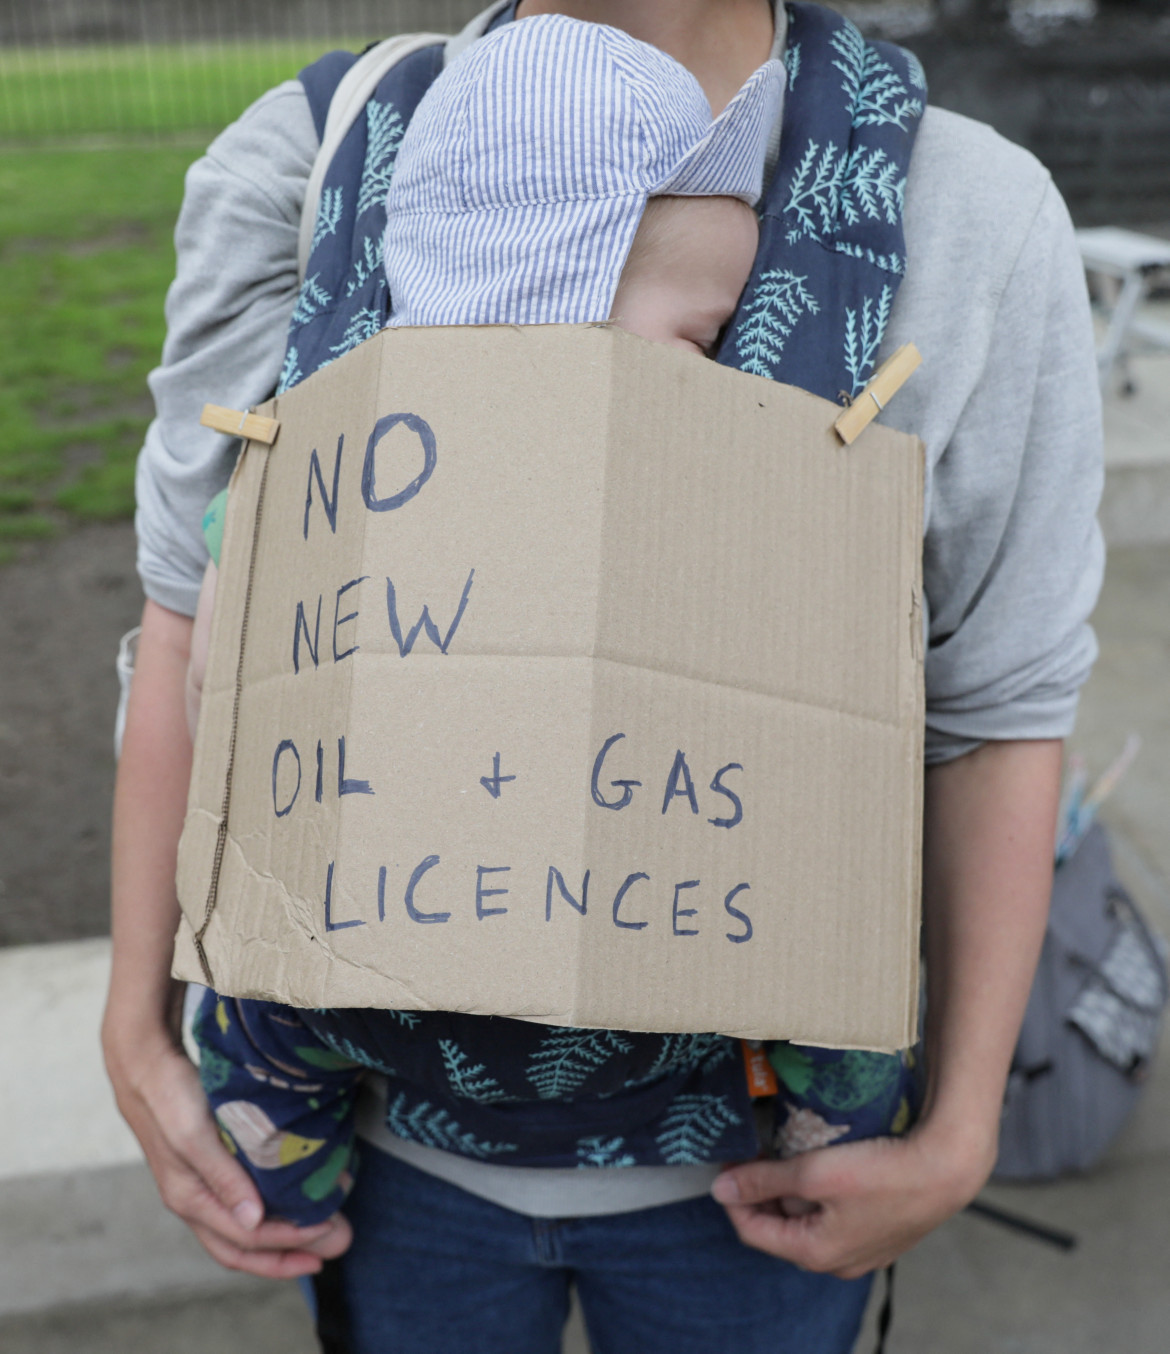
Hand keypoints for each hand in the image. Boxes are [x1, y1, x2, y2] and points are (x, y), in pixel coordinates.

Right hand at [103, 1015, 352, 1277]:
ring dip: (283, 1236)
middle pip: (242, 1248)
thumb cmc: (169, 1096)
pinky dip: (272, 1208)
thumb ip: (222, 1178)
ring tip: (324, 1227)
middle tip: (336, 1246)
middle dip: (288, 1255)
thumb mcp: (193, 1136)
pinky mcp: (211, 1166)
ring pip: (243, 1230)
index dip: (288, 1241)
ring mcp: (201, 1186)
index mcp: (189, 1199)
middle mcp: (194, 1201)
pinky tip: (296, 1196)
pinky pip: (244, 1203)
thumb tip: (253, 1222)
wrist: (144, 1064)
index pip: (245, 1238)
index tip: (328, 1228)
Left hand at [710, 1120, 992, 1278]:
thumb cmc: (882, 1173)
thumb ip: (765, 1181)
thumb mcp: (814, 1173)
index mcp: (814, 1254)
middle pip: (779, 1228)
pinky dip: (819, 1194)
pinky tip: (823, 1163)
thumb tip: (720, 1189)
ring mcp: (860, 1250)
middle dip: (762, 1192)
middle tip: (756, 1153)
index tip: (729, 1161)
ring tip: (787, 1153)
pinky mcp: (878, 1232)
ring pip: (807, 1221)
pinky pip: (833, 1217)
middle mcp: (836, 1262)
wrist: (947, 1169)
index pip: (752, 1231)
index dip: (733, 1195)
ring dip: (791, 1191)